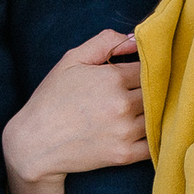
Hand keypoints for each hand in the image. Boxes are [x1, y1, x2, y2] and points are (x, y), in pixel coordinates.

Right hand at [4, 31, 147, 182]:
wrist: (35, 143)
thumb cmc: (51, 99)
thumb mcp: (71, 60)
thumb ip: (104, 42)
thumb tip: (134, 39)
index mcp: (112, 79)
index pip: (148, 67)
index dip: (146, 68)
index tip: (139, 73)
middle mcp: (122, 105)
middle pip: (157, 91)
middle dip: (151, 89)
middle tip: (142, 91)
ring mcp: (125, 131)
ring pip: (158, 116)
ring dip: (155, 112)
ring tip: (139, 110)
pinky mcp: (124, 155)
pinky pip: (155, 143)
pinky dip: (156, 137)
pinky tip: (145, 130)